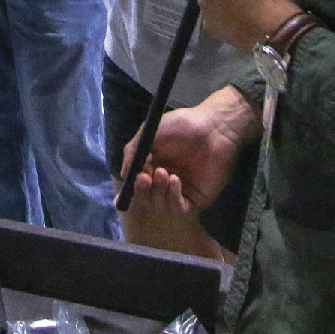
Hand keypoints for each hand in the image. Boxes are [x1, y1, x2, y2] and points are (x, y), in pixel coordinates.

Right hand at [121, 85, 259, 211]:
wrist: (214, 128)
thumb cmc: (182, 125)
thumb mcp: (152, 131)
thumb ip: (134, 151)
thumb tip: (123, 174)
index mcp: (152, 165)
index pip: (136, 185)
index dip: (128, 193)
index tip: (120, 198)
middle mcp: (164, 181)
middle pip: (147, 198)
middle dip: (142, 191)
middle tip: (144, 178)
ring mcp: (181, 191)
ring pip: (161, 205)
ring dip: (158, 192)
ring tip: (164, 173)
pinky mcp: (196, 199)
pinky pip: (180, 208)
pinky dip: (173, 198)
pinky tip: (175, 181)